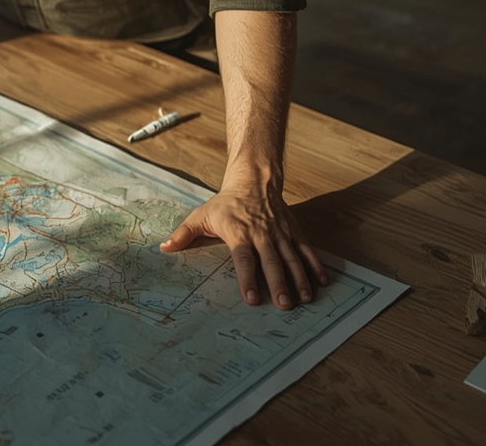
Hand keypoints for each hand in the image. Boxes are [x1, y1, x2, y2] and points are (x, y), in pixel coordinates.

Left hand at [159, 181, 328, 309]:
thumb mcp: (201, 215)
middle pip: (272, 261)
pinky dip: (315, 265)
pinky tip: (322, 283)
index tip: (252, 298)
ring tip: (304, 299)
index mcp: (239, 232)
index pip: (244, 258)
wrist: (254, 180)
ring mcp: (281, 233)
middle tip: (284, 305)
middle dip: (279, 284)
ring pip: (292, 258)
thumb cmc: (226, 203)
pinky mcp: (293, 231)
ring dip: (300, 279)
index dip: (248, 278)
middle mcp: (263, 234)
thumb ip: (184, 234)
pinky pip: (306, 249)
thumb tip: (163, 248)